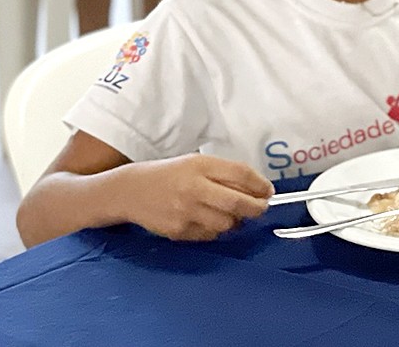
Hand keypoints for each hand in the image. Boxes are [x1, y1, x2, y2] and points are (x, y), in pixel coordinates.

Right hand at [116, 154, 271, 240]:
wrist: (131, 191)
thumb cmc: (170, 174)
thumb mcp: (197, 163)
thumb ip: (225, 173)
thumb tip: (256, 188)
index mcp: (201, 166)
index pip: (241, 175)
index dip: (260, 184)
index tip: (268, 191)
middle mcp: (194, 189)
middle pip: (237, 203)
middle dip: (257, 207)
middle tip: (261, 207)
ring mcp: (185, 213)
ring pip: (226, 223)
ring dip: (237, 220)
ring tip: (234, 214)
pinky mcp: (178, 232)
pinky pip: (209, 235)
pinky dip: (217, 229)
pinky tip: (212, 220)